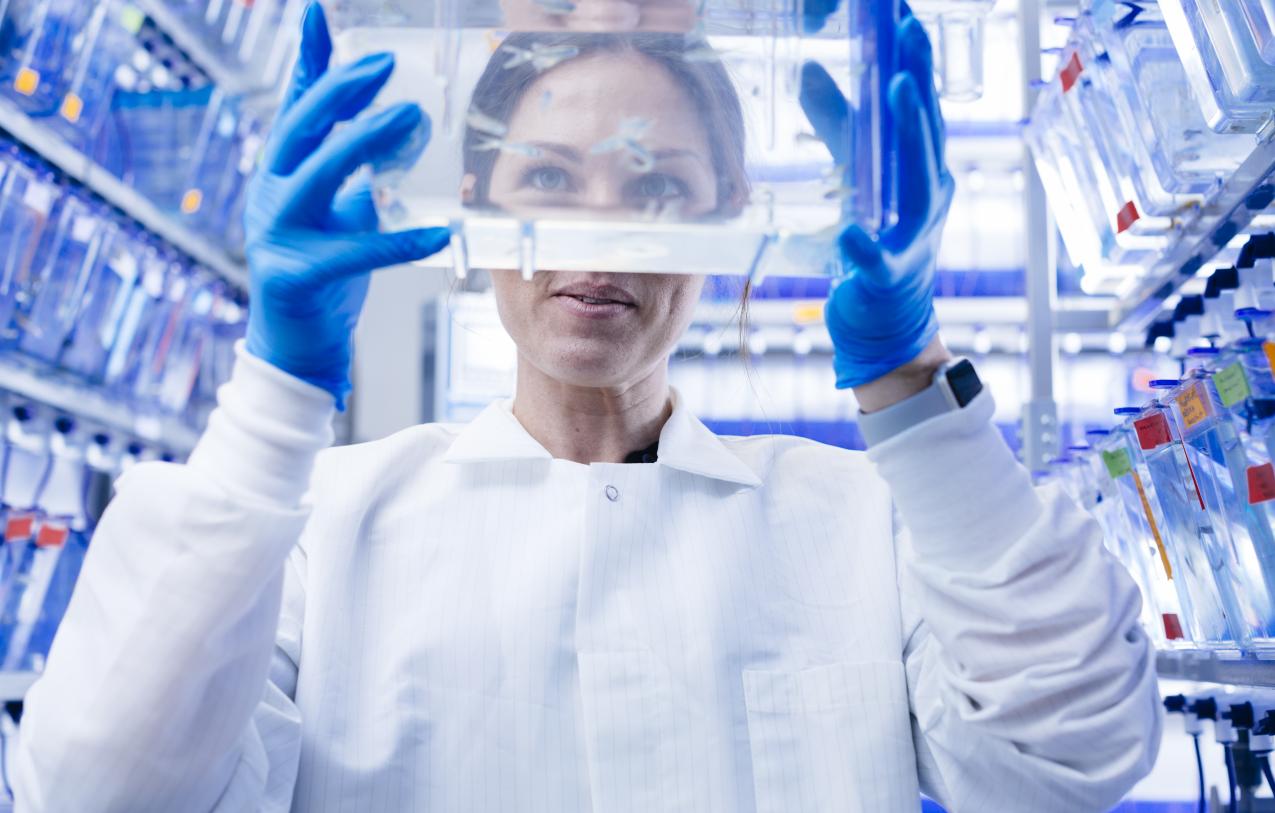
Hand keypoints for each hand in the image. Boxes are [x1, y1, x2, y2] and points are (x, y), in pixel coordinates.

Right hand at [244, 2, 449, 408]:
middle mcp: (269, 194)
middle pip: (299, 128)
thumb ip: (360, 174)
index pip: (296, 105)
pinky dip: (398, 241)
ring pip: (316, 176)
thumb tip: (401, 129)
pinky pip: (353, 253)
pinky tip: (439, 233)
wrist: (297, 350)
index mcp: (282, 173)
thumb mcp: (341, 213)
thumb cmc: (323, 277)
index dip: (308, 58)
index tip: (319, 12)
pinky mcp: (293, 275)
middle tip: (385, 64)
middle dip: (340, 89)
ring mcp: (275, 234)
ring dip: (362, 143)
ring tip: (407, 118)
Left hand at [799, 9, 954, 392]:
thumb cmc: (876, 241)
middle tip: (908, 30)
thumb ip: (838, 124)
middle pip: (928, 132)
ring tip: (895, 89)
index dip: (915, 60)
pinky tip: (850, 230)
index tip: (904, 14)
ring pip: (917, 182)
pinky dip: (865, 245)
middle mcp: (928, 196)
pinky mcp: (888, 277)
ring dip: (910, 134)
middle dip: (919, 78)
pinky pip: (878, 260)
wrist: (886, 321)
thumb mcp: (855, 174)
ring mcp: (913, 238)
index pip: (920, 106)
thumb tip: (811, 68)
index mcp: (922, 168)